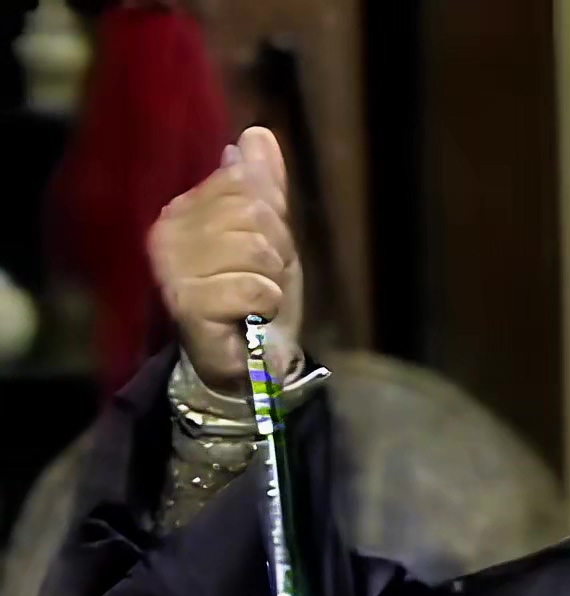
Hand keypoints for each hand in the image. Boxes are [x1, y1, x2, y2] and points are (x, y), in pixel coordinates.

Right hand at [148, 127, 303, 392]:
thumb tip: (256, 133)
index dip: (273, 218)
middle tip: (262, 281)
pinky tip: (251, 316)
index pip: (244, 181)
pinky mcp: (188, 304)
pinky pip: (254, 286)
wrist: (252, 363)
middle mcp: (168, 232)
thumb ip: (263, 186)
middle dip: (276, 250)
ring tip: (257, 300)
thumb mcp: (270, 236)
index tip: (265, 252)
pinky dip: (266, 303)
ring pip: (256, 248)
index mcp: (184, 209)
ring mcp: (174, 269)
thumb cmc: (258, 299)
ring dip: (273, 279)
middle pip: (253, 212)